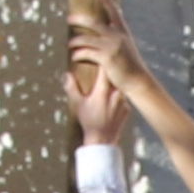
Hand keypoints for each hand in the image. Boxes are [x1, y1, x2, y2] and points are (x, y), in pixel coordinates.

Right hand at [64, 31, 143, 161]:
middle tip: (104, 64)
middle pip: (113, 75)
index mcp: (102, 90)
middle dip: (109, 70)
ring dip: (113, 85)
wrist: (103, 140)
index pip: (104, 68)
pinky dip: (117, 97)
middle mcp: (115, 94)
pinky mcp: (128, 108)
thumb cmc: (89, 122)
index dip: (101, 59)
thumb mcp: (77, 105)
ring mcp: (123, 101)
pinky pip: (122, 98)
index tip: (97, 52)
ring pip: (118, 86)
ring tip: (107, 86)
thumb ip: (72, 88)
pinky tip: (111, 102)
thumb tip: (66, 74)